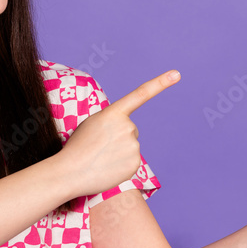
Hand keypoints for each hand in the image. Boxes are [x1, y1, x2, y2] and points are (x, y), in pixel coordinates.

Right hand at [58, 70, 180, 198]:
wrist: (70, 173)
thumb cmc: (77, 147)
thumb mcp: (92, 123)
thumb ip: (112, 121)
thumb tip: (128, 132)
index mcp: (114, 113)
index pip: (141, 94)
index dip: (160, 83)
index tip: (176, 74)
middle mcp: (127, 126)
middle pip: (130, 129)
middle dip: (118, 137)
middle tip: (99, 146)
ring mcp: (133, 145)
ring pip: (130, 145)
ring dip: (118, 151)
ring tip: (101, 158)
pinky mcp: (135, 163)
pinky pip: (131, 160)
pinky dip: (121, 164)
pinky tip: (107, 167)